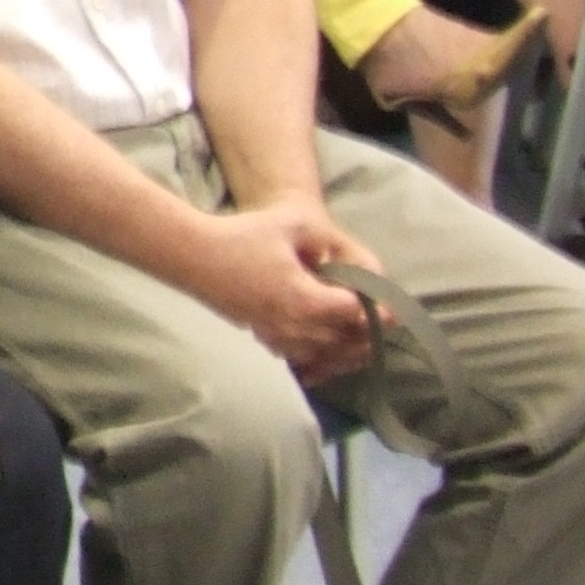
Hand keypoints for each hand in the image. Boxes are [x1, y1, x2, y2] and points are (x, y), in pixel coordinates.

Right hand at [190, 199, 384, 385]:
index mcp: (304, 298)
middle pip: (341, 341)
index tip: (394, 313)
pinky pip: (295, 358)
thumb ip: (325, 237)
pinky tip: (324, 358)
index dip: (377, 313)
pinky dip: (315, 362)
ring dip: (344, 354)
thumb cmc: (240, 235)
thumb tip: (342, 255)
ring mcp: (272, 332)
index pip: (354, 314)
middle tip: (384, 331)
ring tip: (362, 348)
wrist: (190, 254)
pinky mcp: (257, 334)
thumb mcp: (291, 223)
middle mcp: (292, 323)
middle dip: (365, 337)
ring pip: (319, 354)